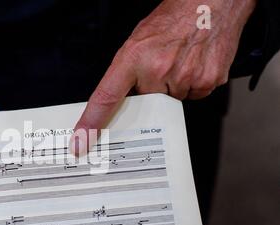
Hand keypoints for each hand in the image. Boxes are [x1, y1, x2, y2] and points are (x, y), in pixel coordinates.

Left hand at [70, 0, 256, 155]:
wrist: (212, 2)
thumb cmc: (173, 18)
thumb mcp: (138, 41)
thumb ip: (128, 71)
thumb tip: (122, 98)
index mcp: (134, 58)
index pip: (106, 98)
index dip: (91, 123)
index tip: (81, 142)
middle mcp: (158, 69)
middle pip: (147, 102)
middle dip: (152, 90)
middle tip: (161, 66)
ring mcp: (184, 77)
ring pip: (172, 100)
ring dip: (174, 86)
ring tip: (180, 59)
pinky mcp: (207, 82)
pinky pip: (194, 95)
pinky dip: (193, 84)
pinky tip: (194, 64)